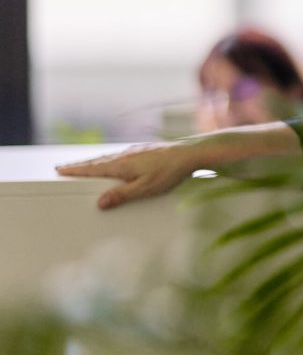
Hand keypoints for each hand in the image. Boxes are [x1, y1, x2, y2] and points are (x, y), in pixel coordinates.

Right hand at [56, 141, 200, 209]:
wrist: (190, 155)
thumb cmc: (170, 172)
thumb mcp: (145, 189)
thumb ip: (122, 195)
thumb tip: (100, 202)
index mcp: (122, 165)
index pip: (93, 168)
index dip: (76, 170)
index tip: (60, 169)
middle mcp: (126, 156)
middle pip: (98, 162)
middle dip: (81, 166)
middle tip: (65, 168)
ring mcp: (135, 152)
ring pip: (109, 159)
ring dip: (95, 163)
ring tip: (85, 167)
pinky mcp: (144, 152)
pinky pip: (120, 157)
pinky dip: (109, 161)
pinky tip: (115, 164)